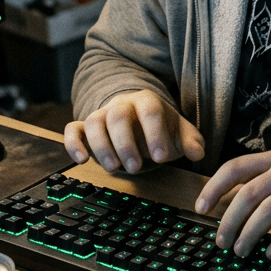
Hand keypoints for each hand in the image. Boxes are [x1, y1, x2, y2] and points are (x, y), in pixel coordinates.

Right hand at [64, 90, 204, 173]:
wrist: (138, 121)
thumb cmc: (160, 128)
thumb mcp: (180, 133)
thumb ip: (191, 141)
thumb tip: (197, 152)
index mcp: (147, 101)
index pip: (150, 111)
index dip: (155, 133)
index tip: (161, 157)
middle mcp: (122, 105)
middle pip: (118, 116)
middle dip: (126, 143)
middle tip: (136, 168)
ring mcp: (102, 114)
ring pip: (94, 123)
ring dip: (102, 147)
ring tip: (114, 168)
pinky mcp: (86, 128)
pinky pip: (73, 129)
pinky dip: (74, 143)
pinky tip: (81, 160)